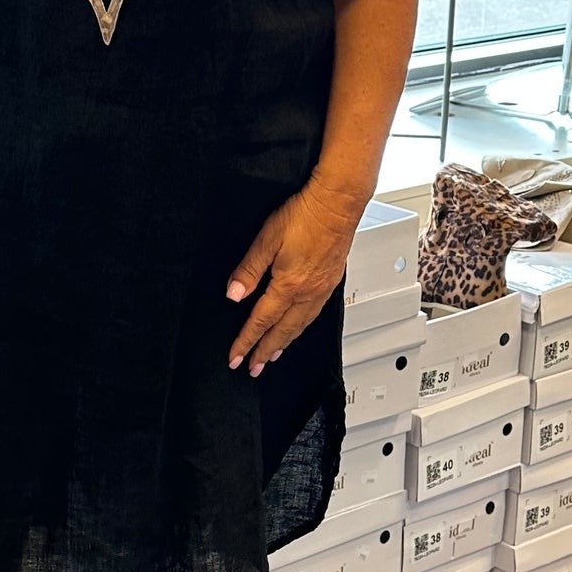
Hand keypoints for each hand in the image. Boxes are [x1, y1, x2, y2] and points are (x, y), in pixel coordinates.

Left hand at [225, 177, 364, 375]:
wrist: (337, 203)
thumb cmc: (304, 215)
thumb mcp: (266, 239)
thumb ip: (249, 270)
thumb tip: (233, 294)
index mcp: (288, 285)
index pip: (261, 321)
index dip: (246, 341)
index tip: (236, 356)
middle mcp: (307, 293)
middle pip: (282, 331)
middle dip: (265, 351)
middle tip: (253, 367)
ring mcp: (321, 289)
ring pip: (300, 326)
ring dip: (283, 343)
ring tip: (272, 355)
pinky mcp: (331, 282)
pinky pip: (313, 315)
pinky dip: (301, 329)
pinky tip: (298, 328)